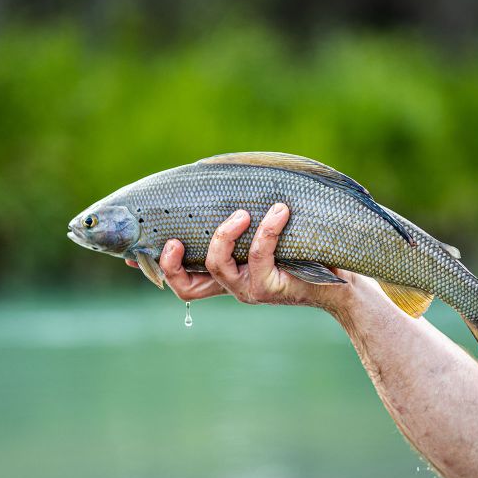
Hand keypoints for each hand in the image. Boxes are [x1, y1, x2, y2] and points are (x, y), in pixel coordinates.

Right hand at [126, 203, 364, 311]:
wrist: (346, 278)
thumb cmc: (307, 248)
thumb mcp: (270, 233)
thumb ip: (245, 220)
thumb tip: (225, 188)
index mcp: (226, 275)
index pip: (180, 280)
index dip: (154, 268)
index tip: (131, 254)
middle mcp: (232, 286)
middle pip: (184, 286)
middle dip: (170, 263)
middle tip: (172, 240)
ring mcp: (250, 290)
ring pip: (216, 265)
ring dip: (224, 233)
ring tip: (244, 212)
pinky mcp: (273, 288)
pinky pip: (260, 254)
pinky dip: (267, 228)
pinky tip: (279, 211)